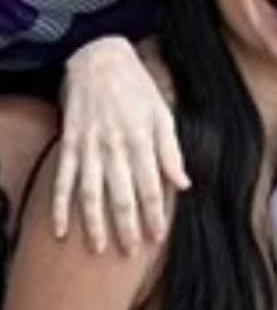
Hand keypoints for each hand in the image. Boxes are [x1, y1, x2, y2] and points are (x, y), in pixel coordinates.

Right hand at [54, 36, 189, 252]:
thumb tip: (184, 184)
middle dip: (126, 227)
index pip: (150, 188)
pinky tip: (61, 229)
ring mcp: (89, 146)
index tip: (156, 238)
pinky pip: (64, 179)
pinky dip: (60, 205)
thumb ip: (171, 151)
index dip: (154, 216)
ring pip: (91, 193)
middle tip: (130, 253)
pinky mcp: (70, 143)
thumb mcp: (162, 113)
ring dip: (94, 224)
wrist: (98, 56)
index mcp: (141, 140)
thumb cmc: (136, 87)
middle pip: (121, 195)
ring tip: (98, 249)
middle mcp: (115, 146)